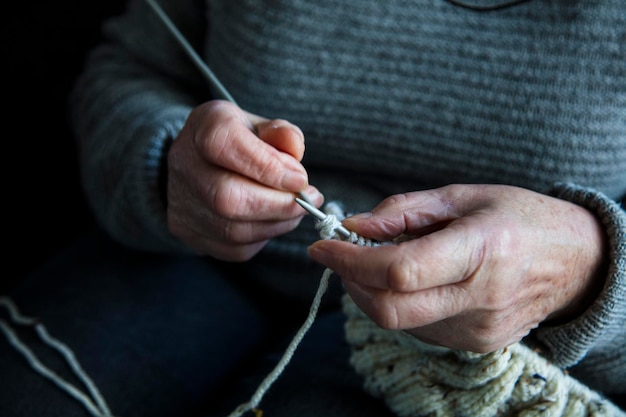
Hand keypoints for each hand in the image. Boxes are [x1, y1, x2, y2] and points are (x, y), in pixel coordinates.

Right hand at [167, 100, 322, 260]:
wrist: (204, 163)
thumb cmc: (242, 142)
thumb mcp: (264, 127)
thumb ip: (283, 134)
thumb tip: (295, 148)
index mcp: (205, 125)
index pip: (225, 145)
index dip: (267, 166)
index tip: (300, 179)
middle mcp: (184, 163)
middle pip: (227, 197)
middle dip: (279, 204)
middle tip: (308, 200)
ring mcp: (181, 202)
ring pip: (233, 229)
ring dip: (277, 223)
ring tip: (297, 210)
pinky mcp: (188, 232)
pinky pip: (234, 248)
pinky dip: (264, 237)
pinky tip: (274, 221)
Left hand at [308, 184, 606, 352]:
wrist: (574, 262)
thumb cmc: (520, 218)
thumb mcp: (463, 196)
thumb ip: (404, 211)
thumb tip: (354, 226)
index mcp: (482, 249)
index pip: (399, 270)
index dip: (350, 260)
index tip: (322, 245)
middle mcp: (480, 297)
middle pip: (389, 308)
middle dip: (349, 281)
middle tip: (338, 255)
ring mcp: (478, 328)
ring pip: (397, 322)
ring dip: (368, 292)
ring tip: (376, 260)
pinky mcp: (475, 343)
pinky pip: (417, 328)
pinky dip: (396, 303)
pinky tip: (406, 280)